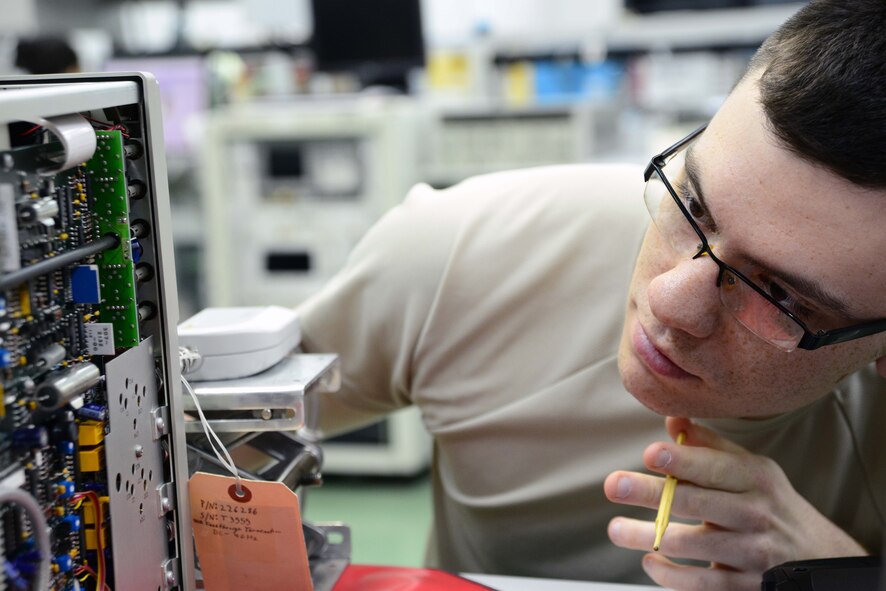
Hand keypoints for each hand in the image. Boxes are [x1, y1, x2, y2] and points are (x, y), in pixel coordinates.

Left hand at [604, 417, 866, 590]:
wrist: (820, 556)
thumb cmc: (768, 503)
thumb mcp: (751, 469)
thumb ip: (709, 446)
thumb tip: (672, 419)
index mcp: (755, 478)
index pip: (715, 467)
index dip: (682, 459)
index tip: (650, 453)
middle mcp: (756, 513)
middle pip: (697, 502)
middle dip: (653, 493)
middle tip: (615, 484)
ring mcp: (753, 552)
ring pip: (693, 544)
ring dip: (648, 536)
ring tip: (615, 529)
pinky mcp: (748, 586)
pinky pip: (704, 584)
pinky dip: (671, 575)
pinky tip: (649, 561)